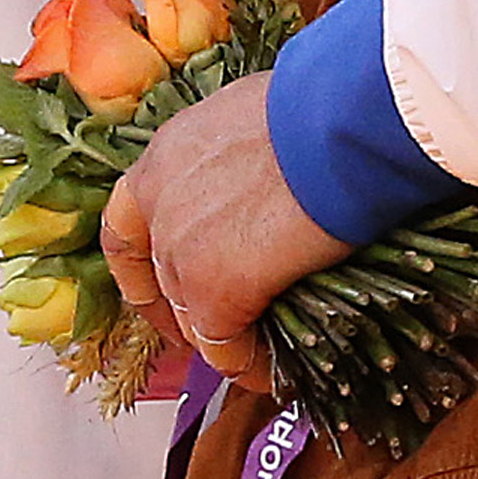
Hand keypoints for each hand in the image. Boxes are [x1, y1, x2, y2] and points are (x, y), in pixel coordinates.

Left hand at [99, 75, 353, 391]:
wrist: (348, 122)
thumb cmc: (330, 105)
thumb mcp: (269, 114)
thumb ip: (252, 148)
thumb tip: (282, 162)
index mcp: (169, 155)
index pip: (128, 223)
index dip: (143, 261)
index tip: (167, 281)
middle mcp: (160, 204)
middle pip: (162, 273)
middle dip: (185, 305)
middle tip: (221, 323)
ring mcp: (181, 253)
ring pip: (192, 313)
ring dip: (223, 335)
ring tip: (261, 350)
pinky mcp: (214, 292)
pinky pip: (226, 347)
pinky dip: (249, 365)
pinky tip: (277, 372)